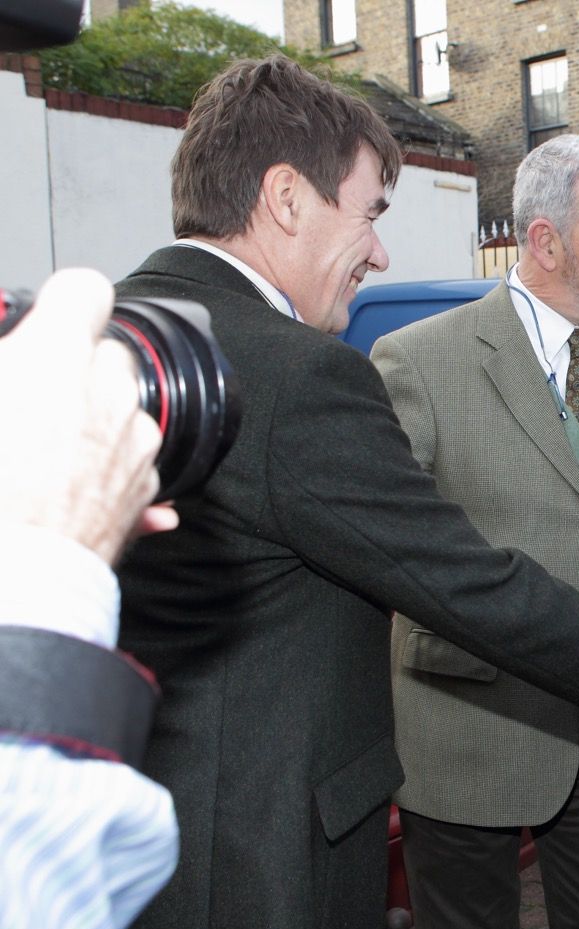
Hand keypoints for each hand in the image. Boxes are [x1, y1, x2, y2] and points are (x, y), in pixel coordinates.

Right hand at [0, 270, 176, 564]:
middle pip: (107, 353)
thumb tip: (9, 355)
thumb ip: (7, 360)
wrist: (13, 573)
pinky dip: (112, 463)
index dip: (65, 303)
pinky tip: (70, 483)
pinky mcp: (149, 485)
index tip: (52, 319)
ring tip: (46, 451)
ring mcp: (135, 440)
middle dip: (76, 369)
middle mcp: (108, 392)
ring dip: (98, 418)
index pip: (84, 290)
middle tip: (33, 399)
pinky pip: (135, 457)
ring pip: (126, 406)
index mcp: (54, 359)